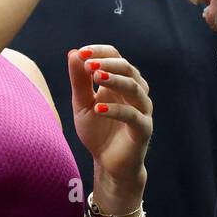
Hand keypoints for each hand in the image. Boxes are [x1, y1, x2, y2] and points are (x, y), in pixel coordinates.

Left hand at [69, 44, 151, 209]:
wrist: (108, 164)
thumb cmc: (97, 132)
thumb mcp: (82, 105)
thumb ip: (79, 82)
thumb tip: (73, 53)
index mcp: (120, 83)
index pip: (116, 56)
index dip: (100, 52)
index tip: (81, 53)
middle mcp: (135, 93)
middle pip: (128, 69)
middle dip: (108, 63)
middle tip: (88, 64)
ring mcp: (142, 110)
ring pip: (135, 88)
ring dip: (115, 80)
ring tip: (95, 77)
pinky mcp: (143, 129)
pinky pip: (133, 116)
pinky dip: (116, 110)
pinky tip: (98, 109)